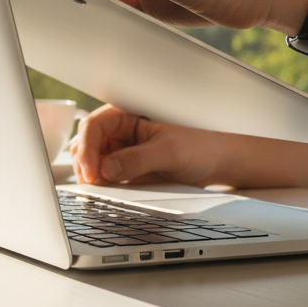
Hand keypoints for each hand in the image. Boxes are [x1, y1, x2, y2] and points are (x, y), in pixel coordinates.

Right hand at [71, 104, 307, 191]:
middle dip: (87, 163)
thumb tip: (107, 168)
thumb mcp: (170, 152)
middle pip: (88, 145)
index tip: (91, 170)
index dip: (86, 148)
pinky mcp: (129, 168)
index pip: (93, 126)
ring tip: (101, 190)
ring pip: (94, 162)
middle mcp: (123, 130)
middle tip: (94, 185)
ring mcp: (124, 150)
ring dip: (93, 176)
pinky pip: (107, 176)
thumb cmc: (201, 146)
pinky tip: (110, 193)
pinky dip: (103, 185)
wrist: (221, 161)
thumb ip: (137, 159)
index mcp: (129, 114)